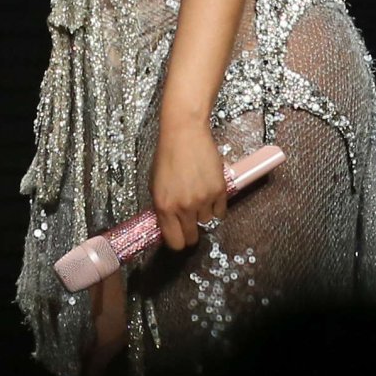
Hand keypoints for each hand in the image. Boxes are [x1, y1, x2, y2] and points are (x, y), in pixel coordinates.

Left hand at [149, 120, 227, 250]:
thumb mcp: (155, 184)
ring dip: (202, 213)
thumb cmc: (167, 155)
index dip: (177, 241)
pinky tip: (209, 192)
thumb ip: (162, 207)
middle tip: (189, 218)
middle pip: (192, 237)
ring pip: (206, 222)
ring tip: (198, 194)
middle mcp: (184, 207)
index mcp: (164, 206)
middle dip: (190, 231)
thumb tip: (169, 225)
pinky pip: (220, 211)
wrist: (185, 133)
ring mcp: (203, 200)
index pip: (174, 242)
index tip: (179, 236)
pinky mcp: (219, 191)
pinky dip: (216, 206)